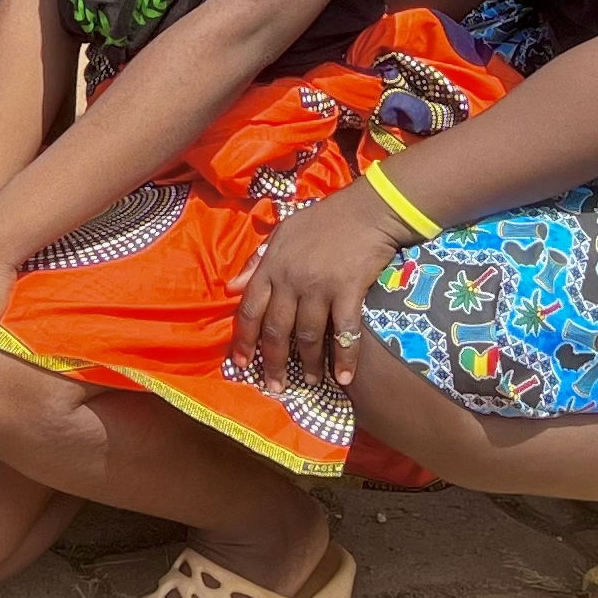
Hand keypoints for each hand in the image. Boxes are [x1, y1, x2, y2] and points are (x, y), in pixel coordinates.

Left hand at [233, 184, 409, 395]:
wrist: (367, 210)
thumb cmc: (323, 220)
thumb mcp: (282, 233)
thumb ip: (256, 262)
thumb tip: (231, 287)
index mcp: (271, 266)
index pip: (249, 309)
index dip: (243, 340)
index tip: (240, 364)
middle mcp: (290, 280)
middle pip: (276, 330)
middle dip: (272, 363)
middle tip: (274, 387)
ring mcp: (319, 287)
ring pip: (308, 336)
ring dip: (308, 365)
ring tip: (308, 383)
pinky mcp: (348, 291)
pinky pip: (344, 332)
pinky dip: (344, 358)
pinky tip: (344, 378)